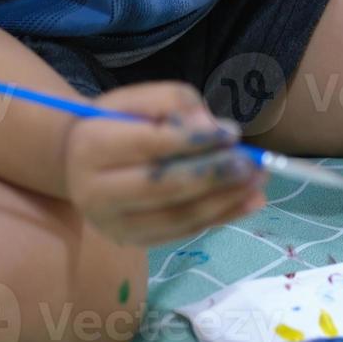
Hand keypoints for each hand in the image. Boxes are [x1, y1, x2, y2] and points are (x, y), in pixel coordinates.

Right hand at [64, 82, 265, 245]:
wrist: (84, 162)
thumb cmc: (119, 124)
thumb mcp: (139, 100)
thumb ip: (173, 102)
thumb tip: (211, 127)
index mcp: (89, 146)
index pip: (150, 144)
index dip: (195, 140)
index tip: (232, 133)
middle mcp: (93, 191)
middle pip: (164, 186)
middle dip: (214, 174)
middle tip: (252, 163)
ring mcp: (113, 223)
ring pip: (177, 216)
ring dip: (226, 200)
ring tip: (258, 181)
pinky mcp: (132, 241)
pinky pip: (183, 232)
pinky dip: (221, 217)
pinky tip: (249, 202)